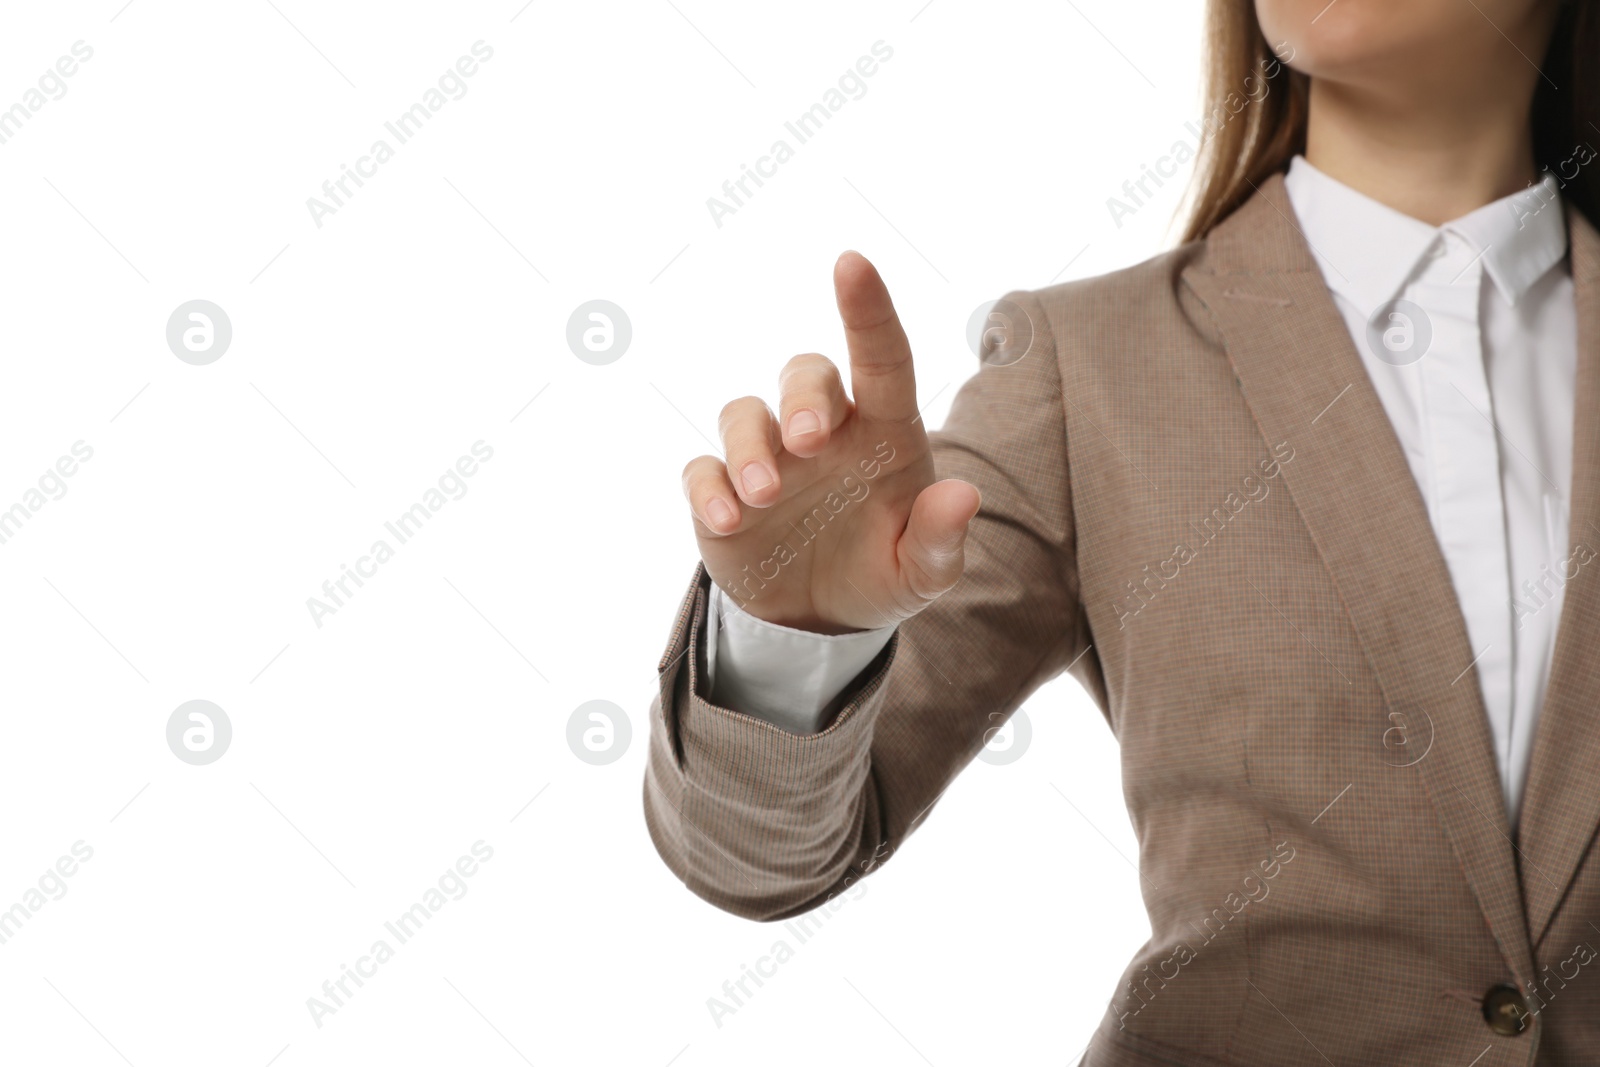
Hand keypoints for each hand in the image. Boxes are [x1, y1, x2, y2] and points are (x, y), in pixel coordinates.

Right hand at [681, 251, 981, 633]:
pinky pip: (702, 468)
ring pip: (744, 412)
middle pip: (804, 374)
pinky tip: (728, 519)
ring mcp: (768, 460)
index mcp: (882, 435)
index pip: (881, 360)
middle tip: (807, 441)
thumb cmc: (881, 575)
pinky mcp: (722, 493)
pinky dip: (709, 486)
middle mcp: (822, 434)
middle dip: (802, 396)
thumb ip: (942, 540)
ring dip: (749, 445)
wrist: (820, 622)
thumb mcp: (921, 575)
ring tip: (763, 493)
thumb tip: (963, 495)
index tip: (851, 263)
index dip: (867, 311)